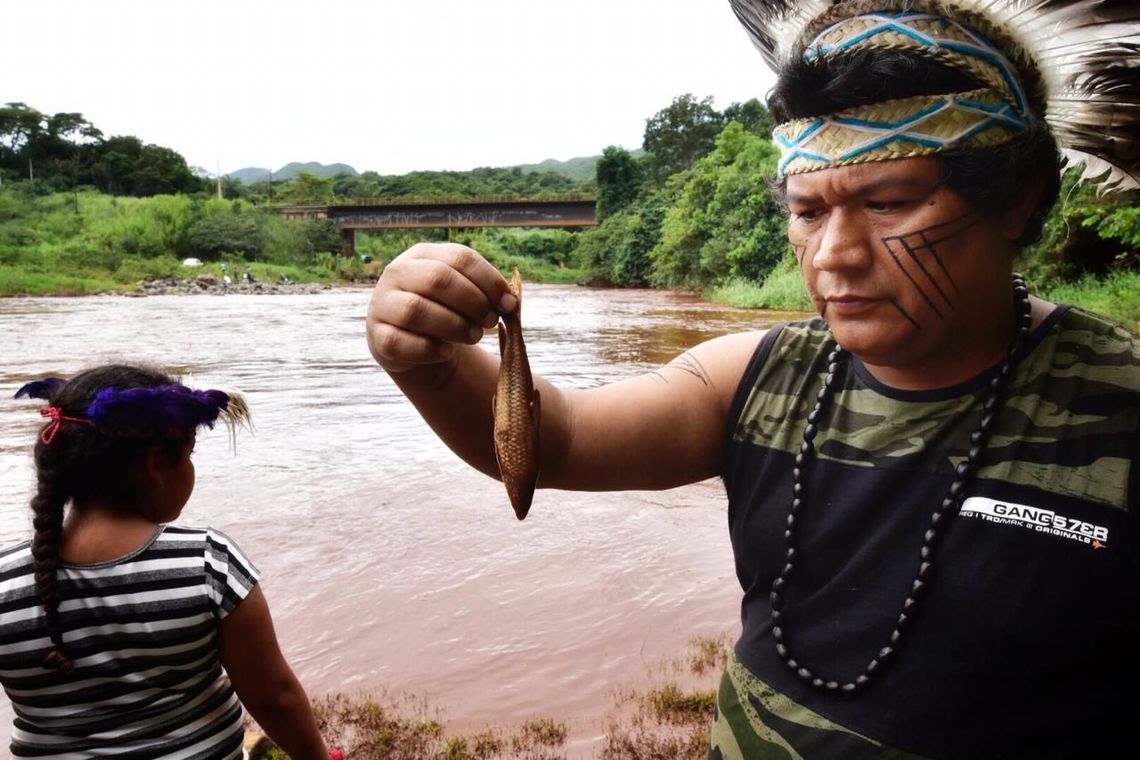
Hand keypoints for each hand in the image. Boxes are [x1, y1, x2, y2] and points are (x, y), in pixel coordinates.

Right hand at [366, 243, 515, 372]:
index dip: (489, 281)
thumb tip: (511, 302)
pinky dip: (429, 349)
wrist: (411, 340)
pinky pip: (401, 342)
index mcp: (422, 254)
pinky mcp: (377, 336)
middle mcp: (397, 273)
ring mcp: (382, 304)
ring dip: (454, 326)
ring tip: (474, 336)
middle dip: (473, 303)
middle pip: (437, 280)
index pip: (459, 257)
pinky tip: (447, 352)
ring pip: (416, 311)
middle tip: (491, 321)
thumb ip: (485, 292)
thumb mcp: (463, 293)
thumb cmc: (444, 310)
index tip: (509, 304)